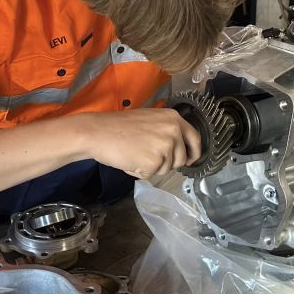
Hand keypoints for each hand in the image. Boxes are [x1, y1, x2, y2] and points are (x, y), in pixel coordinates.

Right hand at [72, 109, 202, 179]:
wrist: (98, 132)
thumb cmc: (118, 127)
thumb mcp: (150, 120)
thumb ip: (167, 130)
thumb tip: (178, 149)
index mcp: (174, 118)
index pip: (195, 138)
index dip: (194, 152)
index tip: (190, 159)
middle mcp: (174, 131)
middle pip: (180, 159)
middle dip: (166, 163)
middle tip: (146, 155)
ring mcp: (166, 147)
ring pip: (166, 168)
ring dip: (152, 167)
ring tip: (134, 153)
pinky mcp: (155, 162)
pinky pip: (152, 174)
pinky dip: (140, 172)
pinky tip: (129, 160)